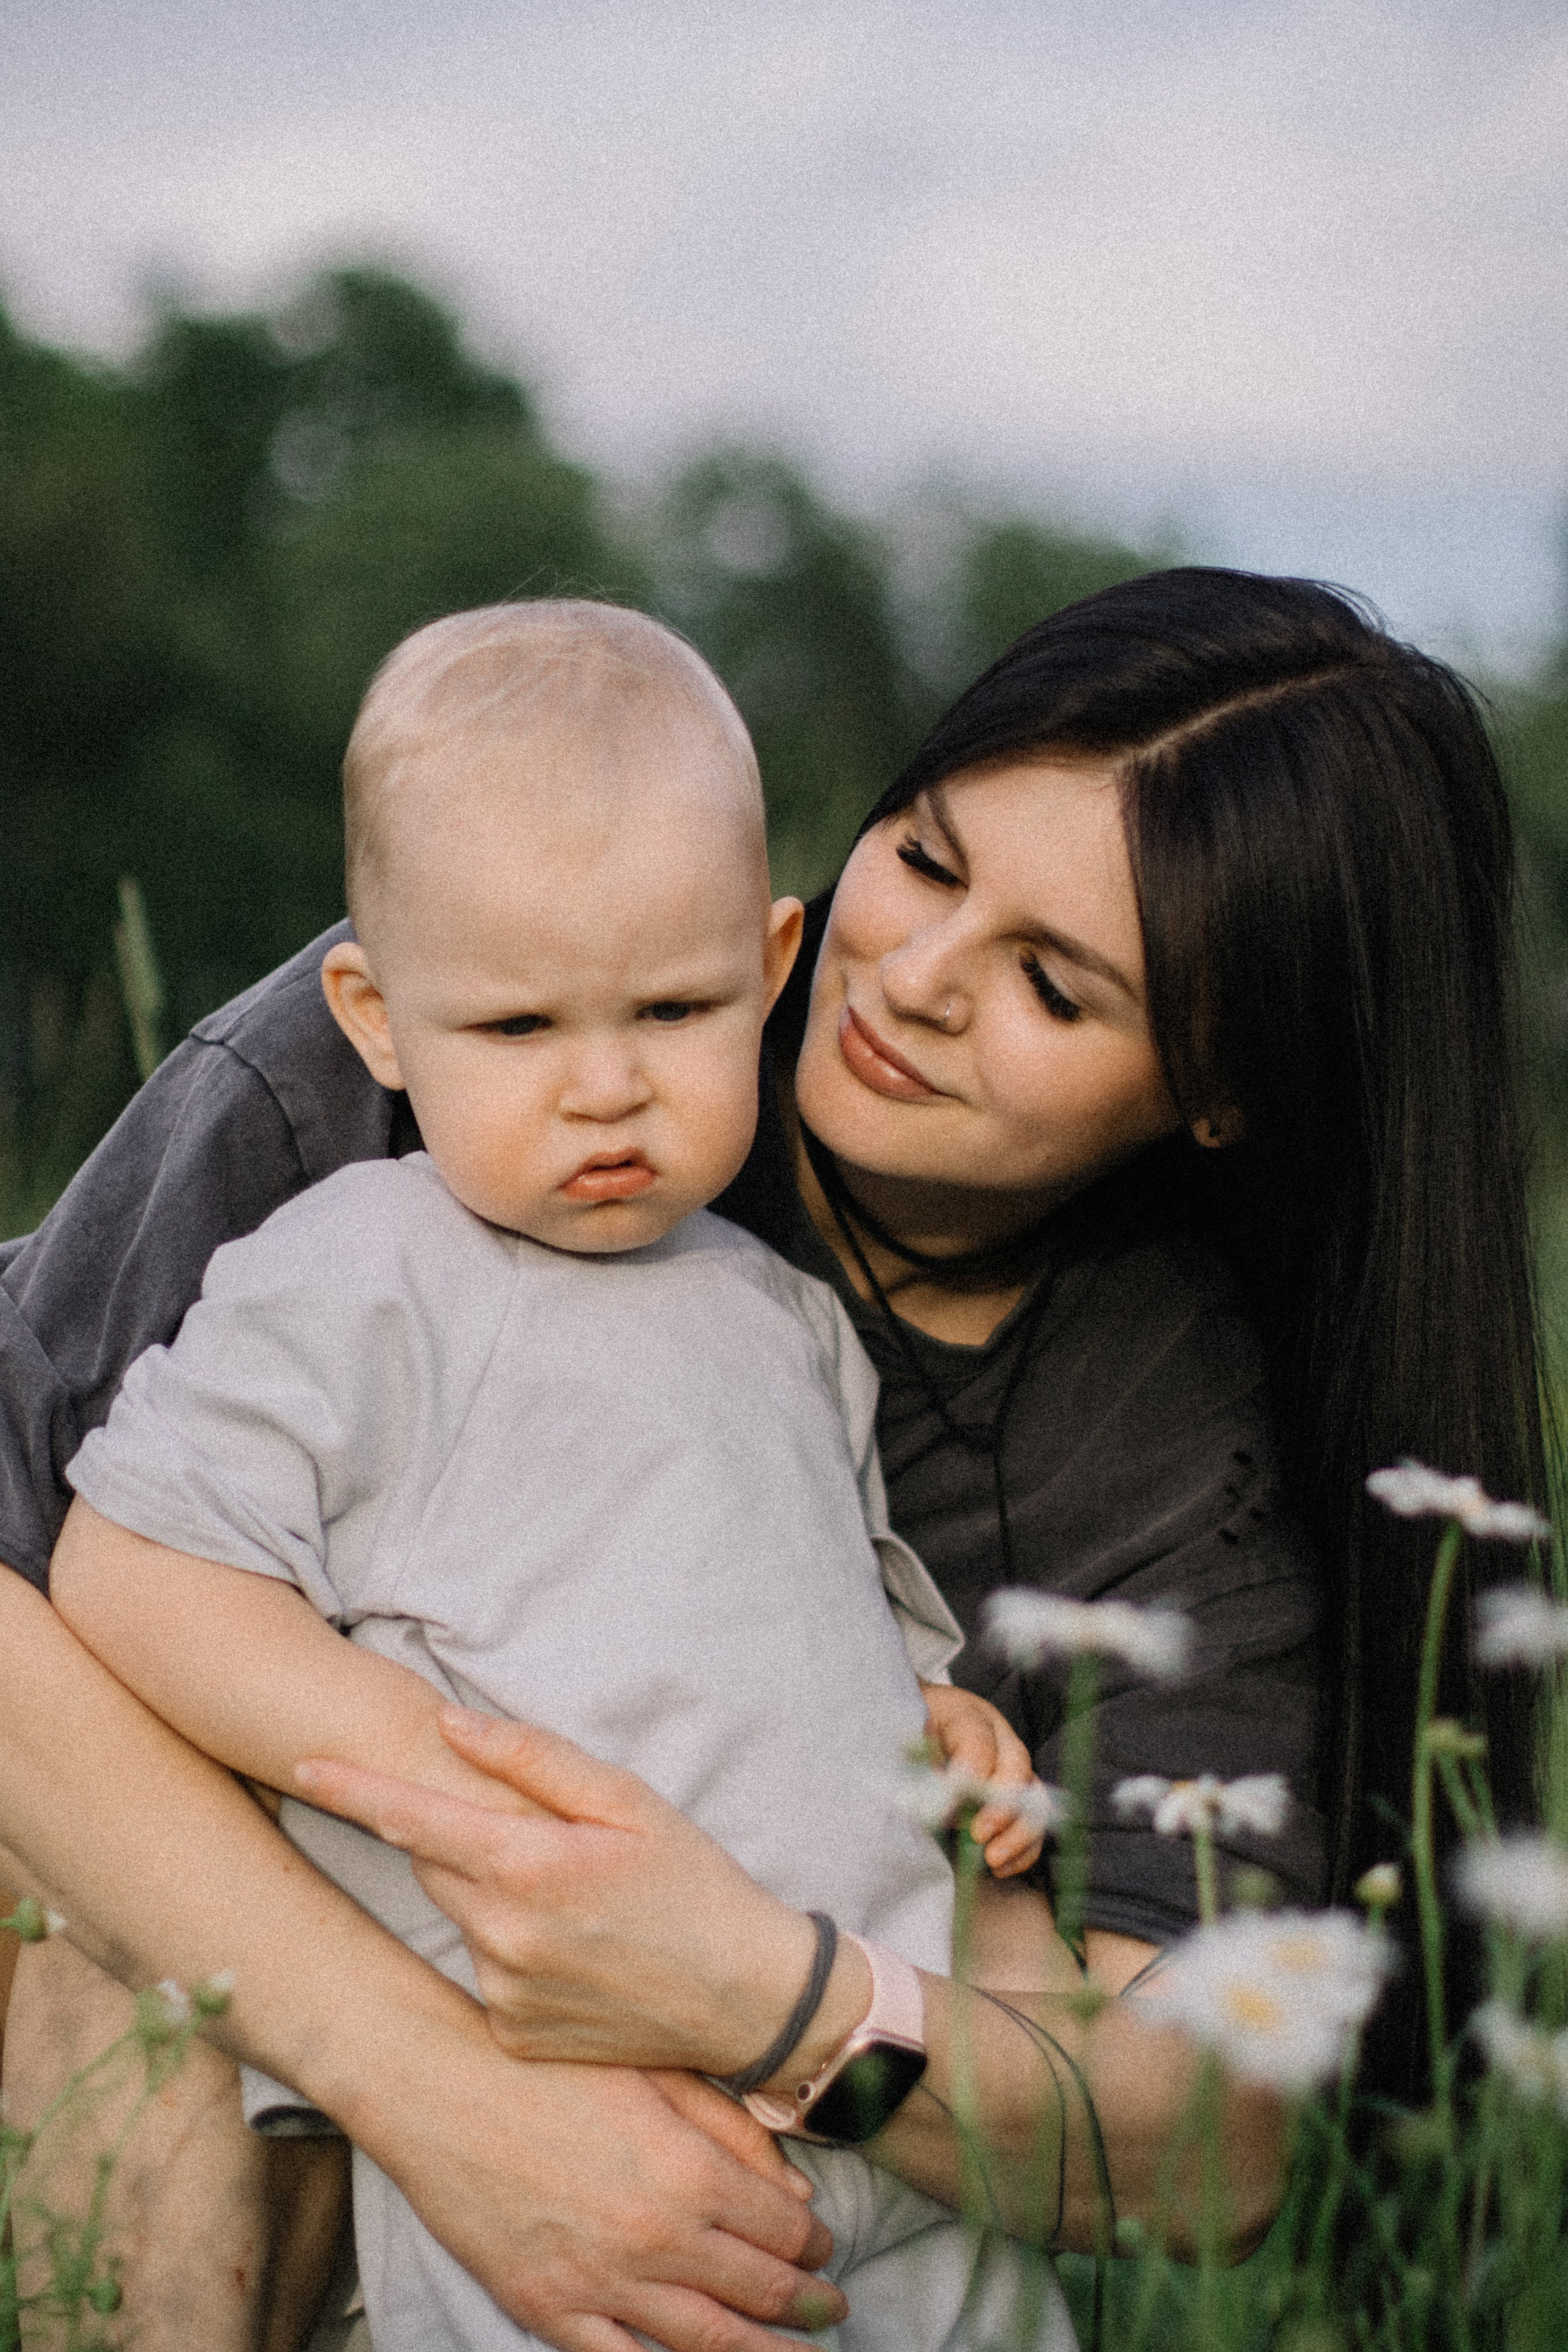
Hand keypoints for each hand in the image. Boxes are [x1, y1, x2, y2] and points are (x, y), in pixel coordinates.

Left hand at [296, 1711, 817, 2072]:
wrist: (743, 1997)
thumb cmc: (691, 1882)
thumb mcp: (627, 1800)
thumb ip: (532, 1758)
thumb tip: (451, 1724)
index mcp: (528, 1866)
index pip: (412, 1819)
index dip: (351, 1791)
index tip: (303, 1766)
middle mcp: (502, 1935)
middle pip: (435, 1864)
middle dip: (460, 1838)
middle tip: (535, 1837)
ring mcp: (503, 1992)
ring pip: (462, 1917)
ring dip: (493, 1896)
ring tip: (573, 1902)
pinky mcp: (512, 2034)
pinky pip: (485, 1971)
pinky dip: (512, 1951)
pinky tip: (574, 1953)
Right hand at [353, 2037, 848, 2349]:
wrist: (445, 2088)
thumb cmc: (552, 2068)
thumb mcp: (656, 2073)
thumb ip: (733, 2132)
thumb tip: (796, 2194)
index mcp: (688, 2172)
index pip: (781, 2228)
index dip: (813, 2243)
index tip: (823, 2247)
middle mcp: (655, 2238)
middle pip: (756, 2293)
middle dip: (805, 2306)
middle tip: (832, 2310)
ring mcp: (601, 2284)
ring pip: (704, 2344)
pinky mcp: (548, 2310)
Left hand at [918, 1682, 1044, 1877]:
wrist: (918, 1727)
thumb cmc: (907, 1736)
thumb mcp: (902, 1742)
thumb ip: (916, 1768)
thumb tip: (934, 1808)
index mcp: (966, 1714)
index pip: (977, 1742)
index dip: (967, 1777)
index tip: (945, 1811)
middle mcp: (999, 1737)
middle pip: (1017, 1766)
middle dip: (1001, 1807)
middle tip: (978, 1835)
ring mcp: (1014, 1767)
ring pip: (1035, 1797)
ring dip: (1018, 1834)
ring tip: (992, 1860)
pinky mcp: (1019, 1796)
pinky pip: (1034, 1824)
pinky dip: (1024, 1850)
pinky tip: (1000, 1869)